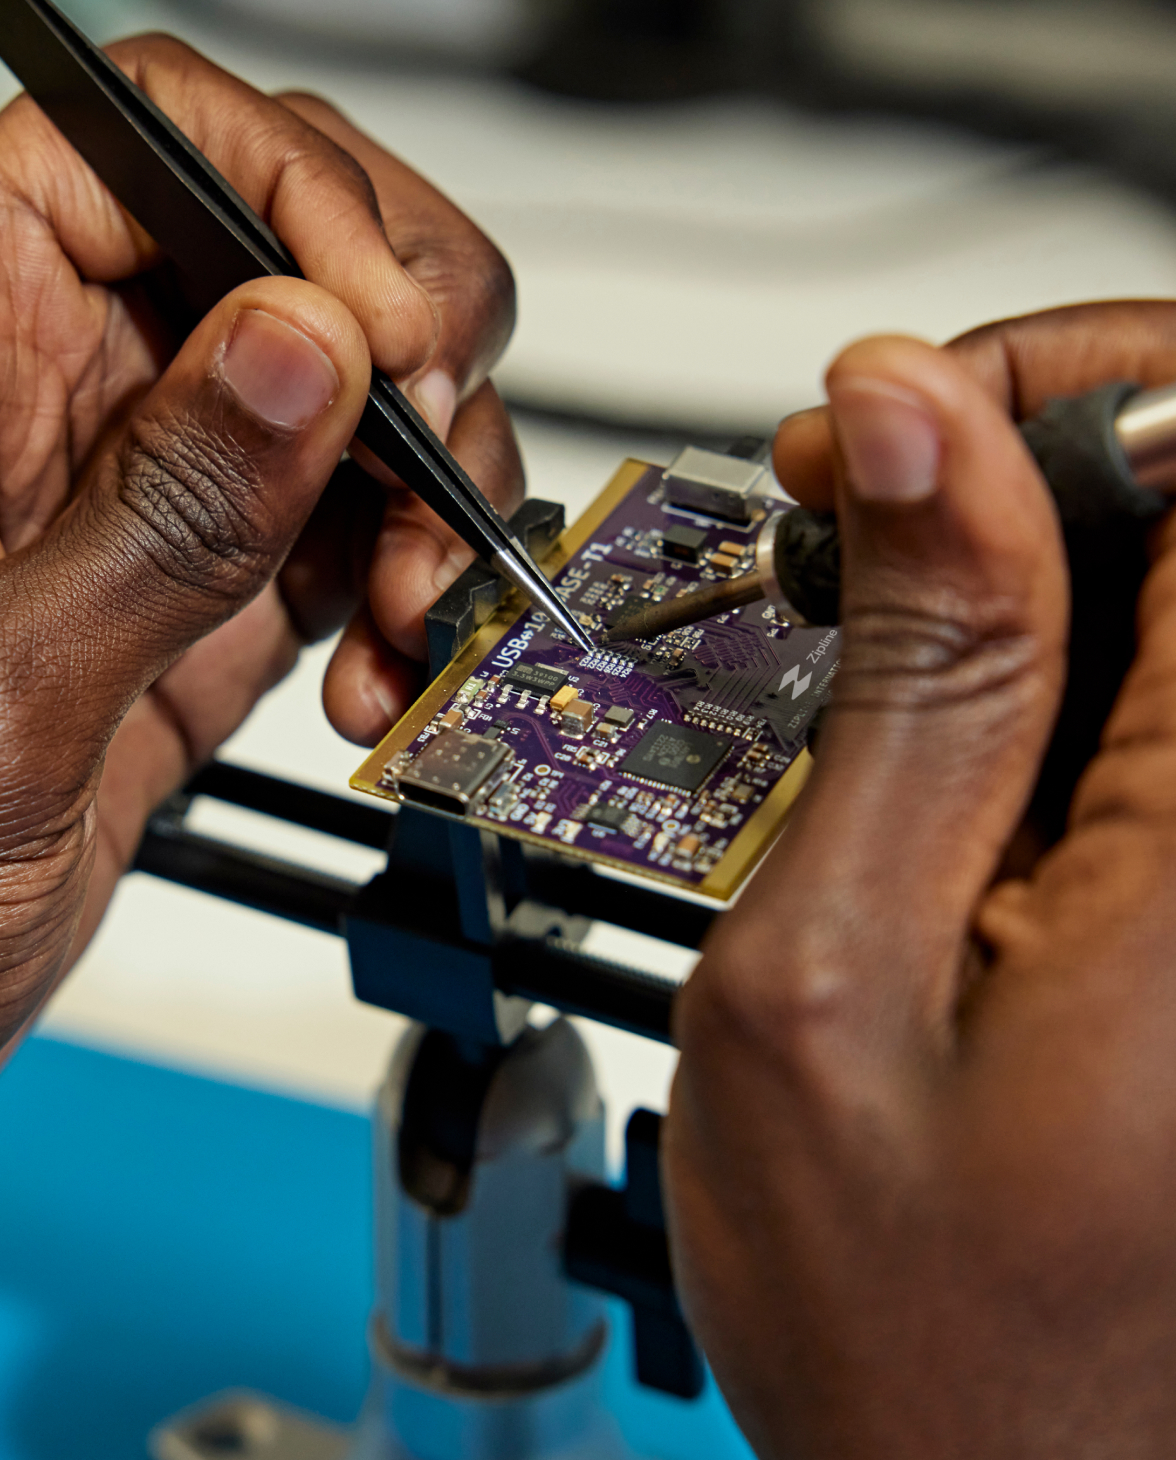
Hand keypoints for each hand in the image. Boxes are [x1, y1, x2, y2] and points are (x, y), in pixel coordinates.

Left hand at [0, 34, 520, 1048]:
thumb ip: (159, 515)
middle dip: (414, 357)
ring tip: (416, 614)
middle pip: (297, 255)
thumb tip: (302, 351)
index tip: (391, 335)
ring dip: (436, 503)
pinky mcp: (227, 595)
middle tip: (437, 465)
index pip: (152, 144)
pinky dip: (421, 596)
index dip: (301, 199)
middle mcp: (77, 397)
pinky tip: (394, 666)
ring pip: (364, 402)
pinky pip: (365, 538)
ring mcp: (165, 497)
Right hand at [665, 301, 1175, 1458]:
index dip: (1053, 382)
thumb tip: (908, 422)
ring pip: (1173, 605)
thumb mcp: (824, 975)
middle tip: (850, 531)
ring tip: (872, 662)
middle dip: (1014, 474)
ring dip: (1018, 583)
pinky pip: (1164, 716)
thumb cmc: (919, 1324)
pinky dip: (1049, 680)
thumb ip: (902, 678)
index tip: (895, 428)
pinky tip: (946, 750)